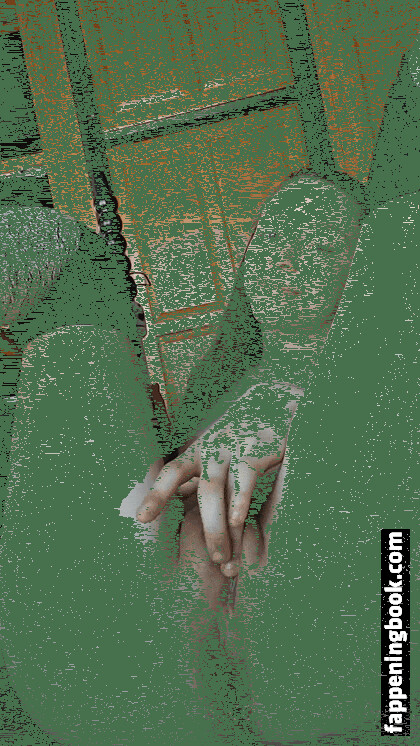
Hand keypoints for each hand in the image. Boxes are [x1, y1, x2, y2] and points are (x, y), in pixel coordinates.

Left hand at [136, 384, 301, 577]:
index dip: (156, 495)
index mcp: (198, 453)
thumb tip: (176, 508)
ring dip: (217, 525)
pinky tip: (237, 520)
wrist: (276, 402)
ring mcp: (234, 446)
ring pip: (216, 488)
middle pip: (200, 491)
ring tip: (221, 556)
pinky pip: (246, 476)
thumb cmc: (241, 438)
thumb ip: (198, 480)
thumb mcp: (216, 455)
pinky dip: (240, 499)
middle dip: (204, 528)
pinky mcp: (259, 446)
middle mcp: (212, 448)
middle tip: (209, 560)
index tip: (140, 519)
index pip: (171, 474)